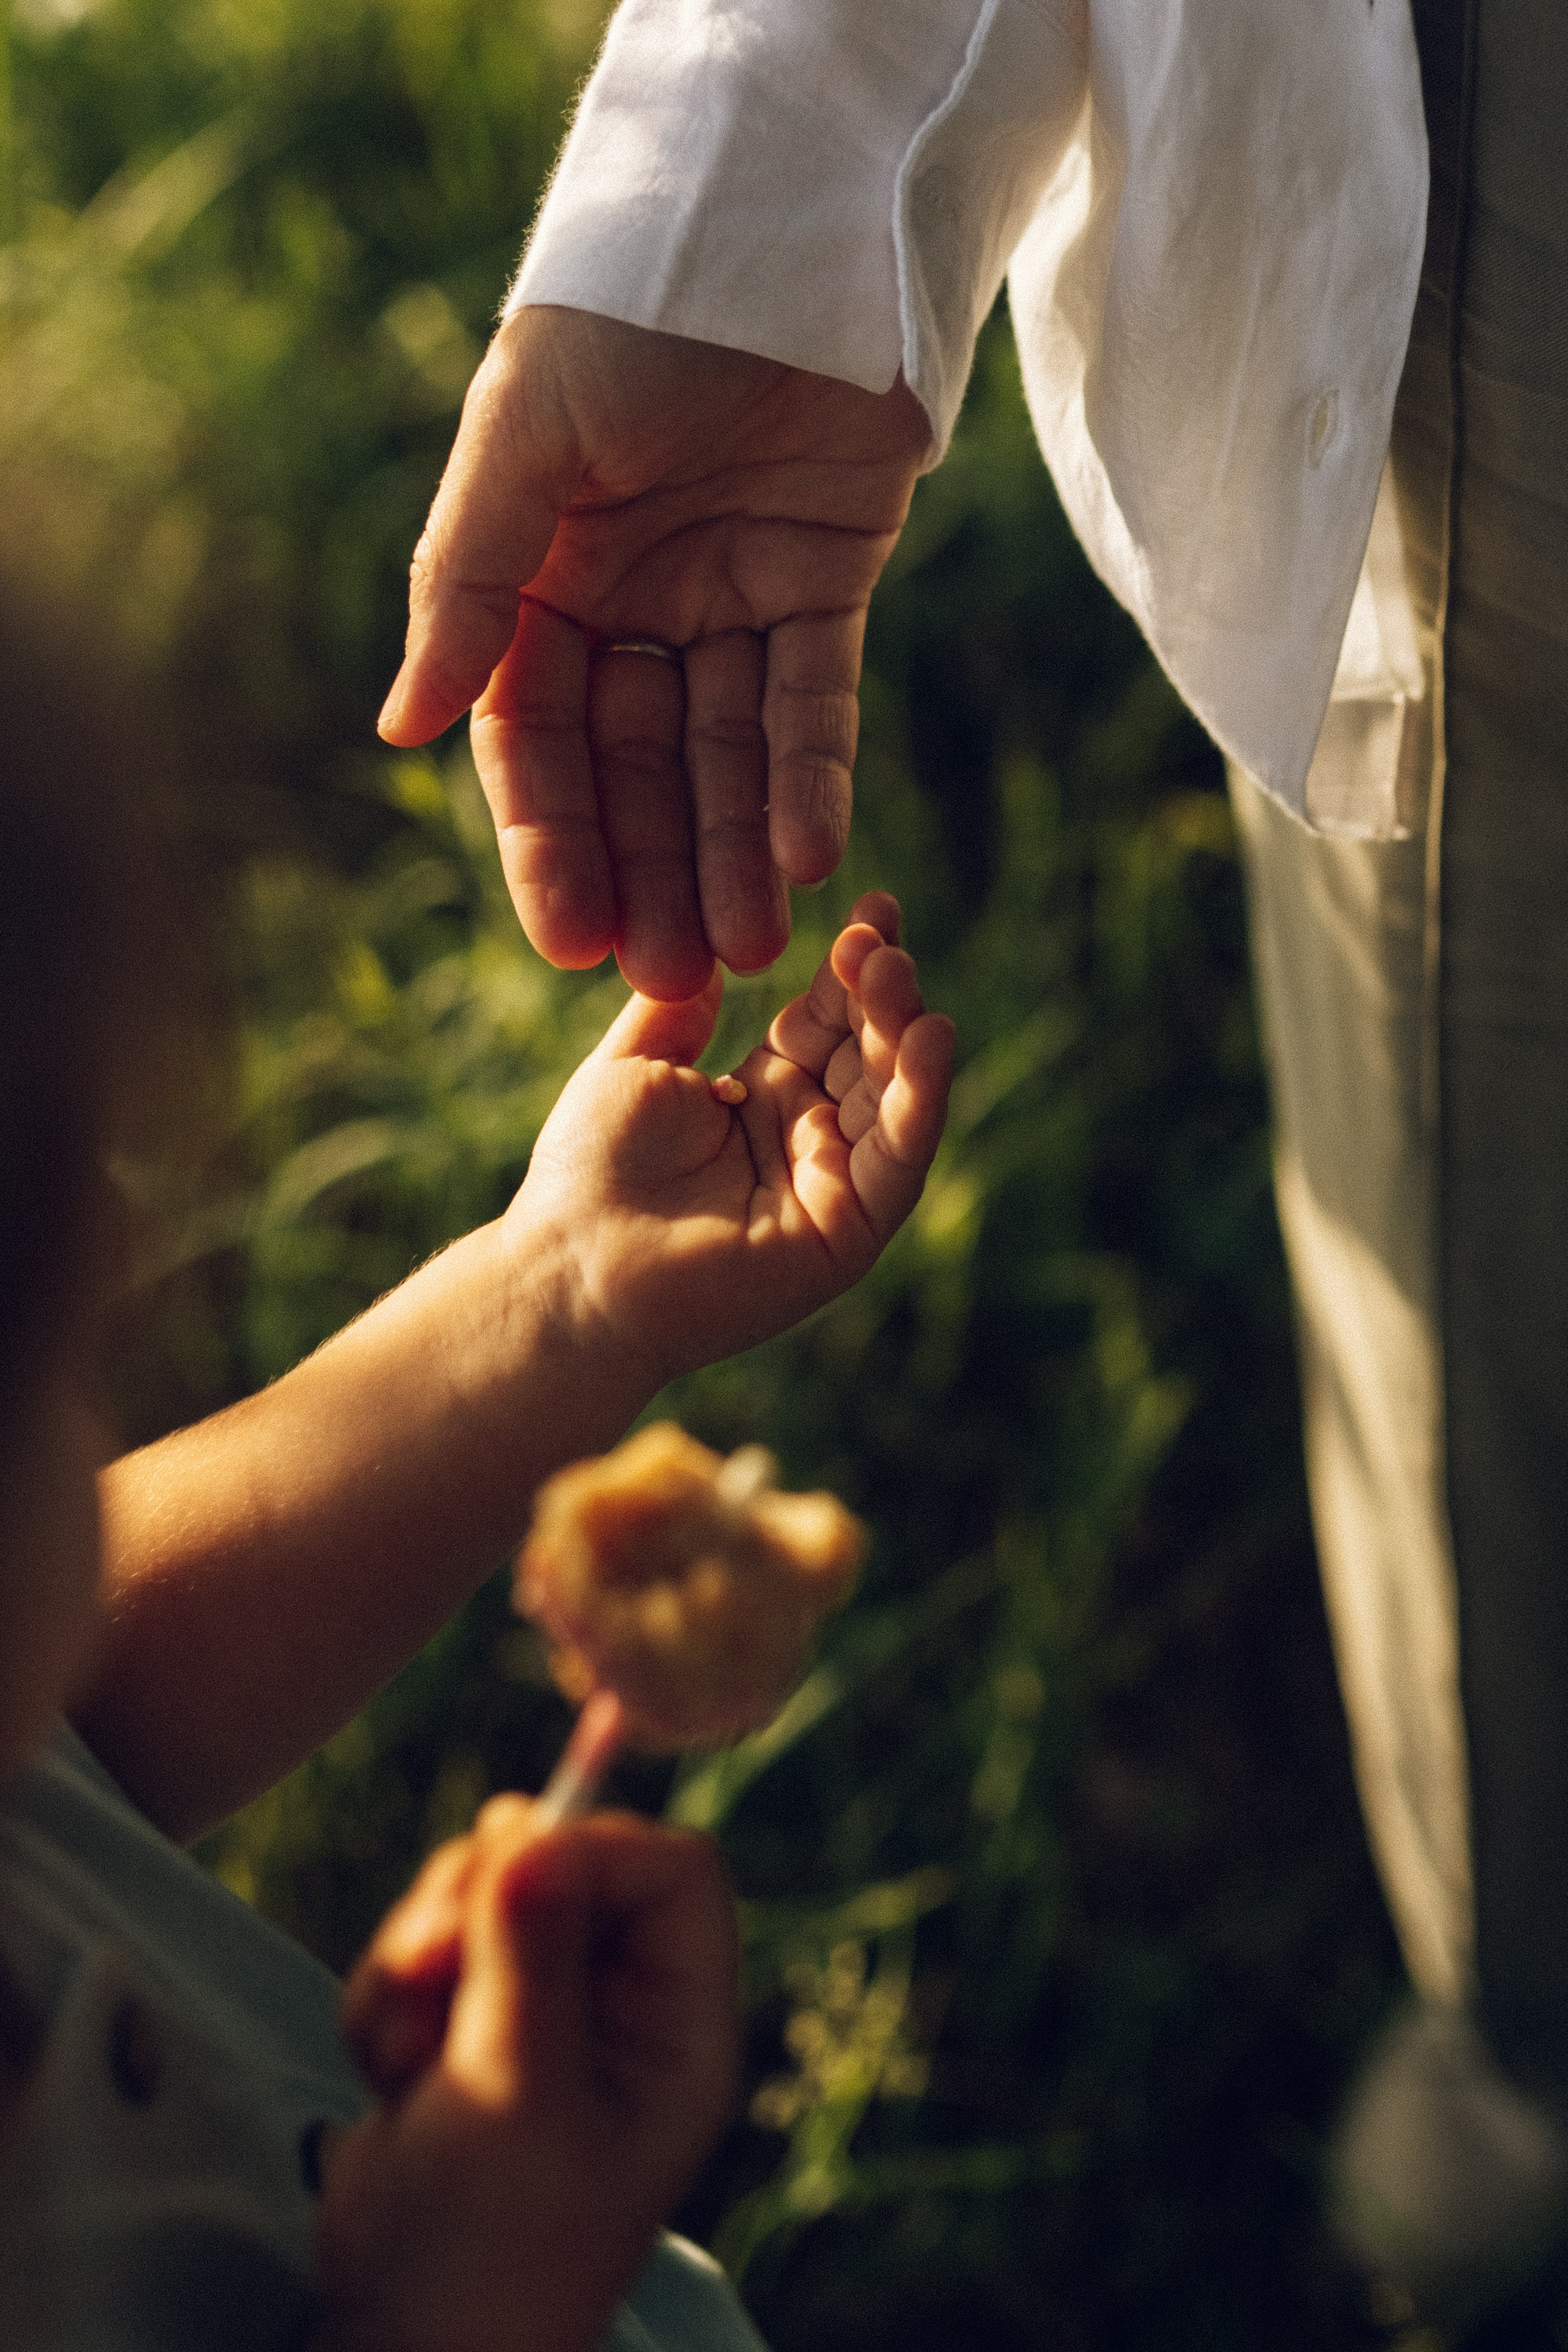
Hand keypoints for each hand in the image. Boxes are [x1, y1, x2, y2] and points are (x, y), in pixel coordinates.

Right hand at [315, 1797, 738, 2351]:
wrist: (400, 2343)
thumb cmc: (487, 2247)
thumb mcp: (518, 2095)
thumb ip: (529, 1956)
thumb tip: (538, 1826)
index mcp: (679, 2027)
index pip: (671, 1869)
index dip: (593, 1848)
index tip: (510, 1877)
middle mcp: (621, 2008)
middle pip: (564, 1860)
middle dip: (475, 1902)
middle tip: (424, 1966)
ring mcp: (541, 2011)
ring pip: (478, 1896)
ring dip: (415, 1959)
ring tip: (404, 2056)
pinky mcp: (463, 2025)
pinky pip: (418, 1949)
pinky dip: (385, 2000)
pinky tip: (385, 2081)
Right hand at [378, 308, 932, 998]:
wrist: (782, 225)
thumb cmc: (626, 315)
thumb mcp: (527, 437)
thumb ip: (468, 579)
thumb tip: (401, 725)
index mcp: (537, 577)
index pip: (538, 737)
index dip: (554, 838)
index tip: (569, 937)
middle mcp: (626, 601)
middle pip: (635, 767)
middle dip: (653, 871)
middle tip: (671, 976)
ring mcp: (725, 598)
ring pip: (726, 754)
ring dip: (735, 850)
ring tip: (750, 948)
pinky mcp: (822, 584)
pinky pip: (811, 700)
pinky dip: (810, 773)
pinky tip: (811, 856)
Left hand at [509, 892, 954, 1392]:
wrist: (570, 1267)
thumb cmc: (586, 1173)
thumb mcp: (633, 1066)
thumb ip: (680, 1011)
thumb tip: (713, 957)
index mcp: (757, 1099)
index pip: (825, 1022)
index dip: (849, 968)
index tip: (871, 906)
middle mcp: (804, 1140)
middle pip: (866, 1053)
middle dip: (880, 992)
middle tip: (879, 935)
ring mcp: (830, 1189)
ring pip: (891, 1100)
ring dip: (904, 1032)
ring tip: (896, 970)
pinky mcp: (845, 1236)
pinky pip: (896, 1162)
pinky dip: (921, 1102)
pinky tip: (930, 1038)